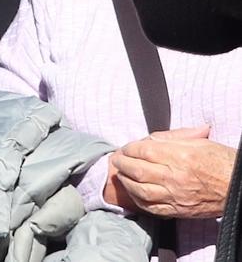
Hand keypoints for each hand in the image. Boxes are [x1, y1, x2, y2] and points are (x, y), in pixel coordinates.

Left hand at [110, 126, 235, 218]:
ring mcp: (176, 195)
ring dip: (127, 182)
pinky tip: (134, 193)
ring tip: (121, 175)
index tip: (125, 147)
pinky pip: (153, 208)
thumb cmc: (220, 161)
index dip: (130, 148)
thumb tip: (151, 138)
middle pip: (138, 170)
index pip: (144, 151)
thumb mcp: (197, 140)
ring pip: (141, 190)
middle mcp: (175, 176)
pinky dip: (139, 200)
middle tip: (117, 159)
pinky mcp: (179, 210)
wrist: (236, 186)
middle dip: (122, 163)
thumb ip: (171, 138)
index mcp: (179, 155)